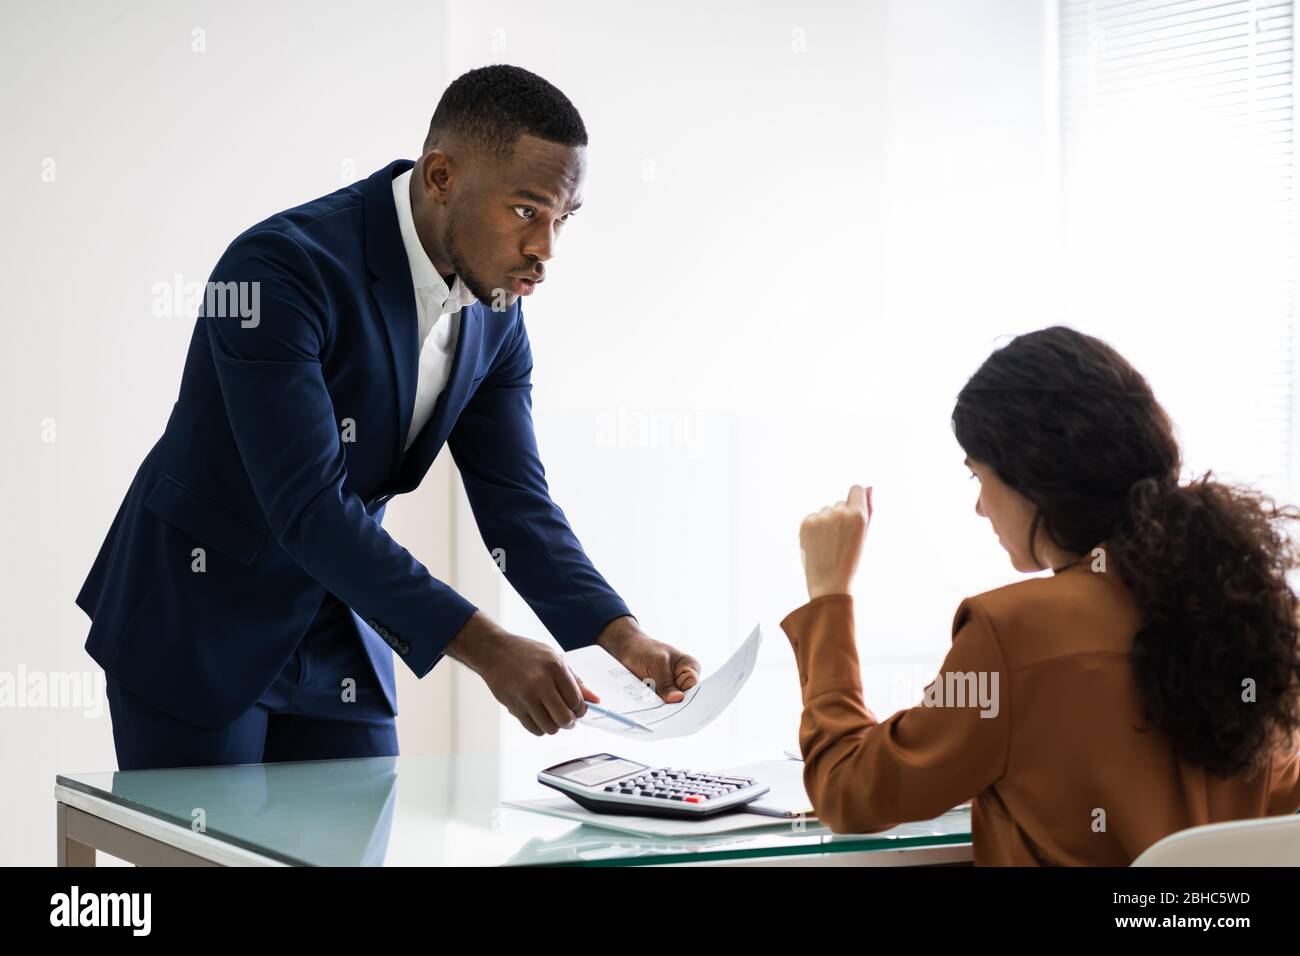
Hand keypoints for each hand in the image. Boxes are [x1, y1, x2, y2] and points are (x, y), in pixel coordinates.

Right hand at [445, 612, 598, 735]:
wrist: (495, 652)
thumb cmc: (527, 653)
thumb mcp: (555, 659)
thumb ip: (575, 681)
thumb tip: (595, 700)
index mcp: (555, 667)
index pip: (576, 700)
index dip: (581, 710)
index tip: (579, 710)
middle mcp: (541, 682)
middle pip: (565, 718)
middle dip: (570, 722)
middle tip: (568, 718)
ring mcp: (525, 696)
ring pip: (550, 727)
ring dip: (555, 726)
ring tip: (552, 716)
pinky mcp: (513, 707)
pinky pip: (534, 729)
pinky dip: (541, 728)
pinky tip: (539, 716)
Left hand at [596, 616, 700, 702]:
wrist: (626, 648)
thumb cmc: (643, 649)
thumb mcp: (656, 665)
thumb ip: (666, 684)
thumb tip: (678, 699)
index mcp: (689, 667)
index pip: (693, 687)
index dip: (686, 699)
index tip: (675, 708)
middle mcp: (683, 678)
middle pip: (684, 698)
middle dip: (673, 704)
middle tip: (662, 710)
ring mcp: (672, 686)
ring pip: (671, 703)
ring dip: (662, 705)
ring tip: (652, 705)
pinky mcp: (661, 693)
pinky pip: (660, 703)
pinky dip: (654, 705)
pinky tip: (647, 706)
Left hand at [799, 484, 872, 599]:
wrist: (829, 583)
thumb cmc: (850, 560)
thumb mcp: (863, 535)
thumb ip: (868, 509)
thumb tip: (870, 486)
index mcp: (858, 515)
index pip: (856, 489)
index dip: (855, 499)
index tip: (853, 510)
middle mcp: (840, 512)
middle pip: (840, 503)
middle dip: (841, 517)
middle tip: (841, 540)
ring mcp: (822, 517)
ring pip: (826, 510)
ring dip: (828, 522)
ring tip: (829, 544)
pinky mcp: (806, 522)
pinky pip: (813, 517)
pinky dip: (815, 527)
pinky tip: (818, 543)